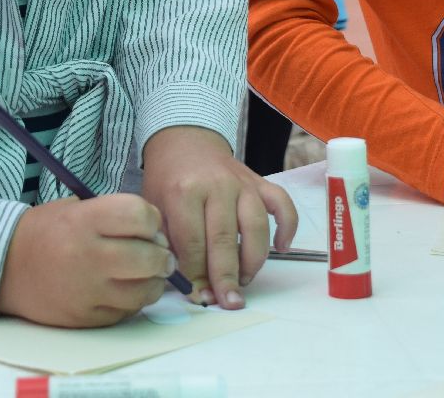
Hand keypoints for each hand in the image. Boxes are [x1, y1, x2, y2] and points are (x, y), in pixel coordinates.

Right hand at [0, 194, 176, 327]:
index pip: (139, 215)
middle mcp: (86, 255)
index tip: (150, 226)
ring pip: (143, 291)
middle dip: (162, 256)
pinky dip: (131, 303)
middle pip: (148, 257)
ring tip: (147, 275)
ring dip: (153, 283)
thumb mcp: (74, 207)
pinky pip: (125, 313)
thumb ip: (113, 216)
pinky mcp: (84, 318)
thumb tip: (156, 236)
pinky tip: (123, 290)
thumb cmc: (45, 232)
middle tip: (161, 255)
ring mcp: (86, 291)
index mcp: (84, 221)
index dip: (152, 220)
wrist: (3, 267)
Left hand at [140, 125, 298, 309]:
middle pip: (224, 240)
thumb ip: (167, 242)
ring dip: (253, 261)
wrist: (185, 141)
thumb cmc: (168, 180)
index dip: (195, 275)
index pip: (192, 243)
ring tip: (244, 281)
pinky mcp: (260, 182)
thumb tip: (185, 283)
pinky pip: (283, 204)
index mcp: (184, 192)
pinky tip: (282, 248)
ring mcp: (242, 183)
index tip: (198, 297)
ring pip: (256, 227)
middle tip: (228, 302)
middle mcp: (217, 186)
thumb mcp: (155, 208)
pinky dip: (288, 227)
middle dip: (226, 277)